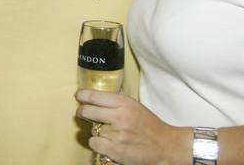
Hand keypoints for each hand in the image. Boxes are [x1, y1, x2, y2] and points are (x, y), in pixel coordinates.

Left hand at [75, 89, 190, 164]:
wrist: (165, 146)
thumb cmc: (149, 125)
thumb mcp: (135, 106)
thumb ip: (117, 100)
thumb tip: (99, 93)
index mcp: (124, 103)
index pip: (94, 96)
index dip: (82, 95)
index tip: (78, 96)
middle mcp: (119, 117)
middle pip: (87, 111)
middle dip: (82, 112)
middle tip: (83, 113)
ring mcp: (117, 135)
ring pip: (92, 129)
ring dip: (96, 131)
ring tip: (107, 132)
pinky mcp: (115, 150)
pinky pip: (94, 143)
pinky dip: (98, 143)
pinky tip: (107, 142)